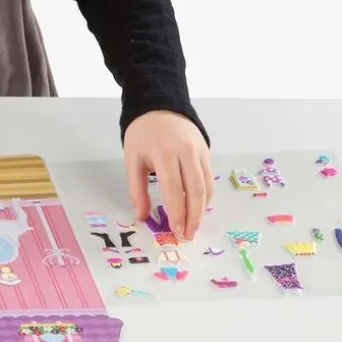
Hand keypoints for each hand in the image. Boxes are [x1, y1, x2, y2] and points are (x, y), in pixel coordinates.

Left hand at [124, 110, 212, 239]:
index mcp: (164, 153)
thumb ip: (137, 189)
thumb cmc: (142, 133)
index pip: (174, 190)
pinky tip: (197, 208)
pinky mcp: (207, 151)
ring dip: (202, 211)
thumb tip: (141, 217)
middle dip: (193, 218)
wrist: (159, 105)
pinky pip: (209, 179)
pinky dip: (205, 196)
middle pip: (196, 191)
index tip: (175, 232)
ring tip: (193, 227)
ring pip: (206, 187)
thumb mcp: (132, 159)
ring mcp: (200, 151)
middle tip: (188, 236)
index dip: (177, 213)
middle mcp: (186, 152)